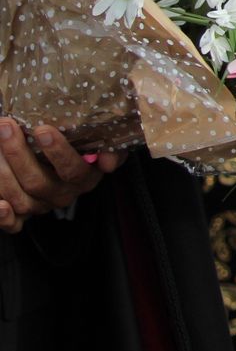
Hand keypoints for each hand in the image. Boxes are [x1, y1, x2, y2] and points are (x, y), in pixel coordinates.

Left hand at [0, 118, 123, 232]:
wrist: (56, 158)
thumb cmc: (78, 143)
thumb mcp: (100, 140)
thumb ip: (110, 148)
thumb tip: (108, 162)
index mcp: (84, 178)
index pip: (73, 169)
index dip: (58, 153)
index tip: (42, 130)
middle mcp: (63, 194)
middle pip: (38, 182)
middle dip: (19, 153)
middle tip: (7, 126)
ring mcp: (42, 206)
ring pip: (21, 199)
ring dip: (3, 173)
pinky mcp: (23, 217)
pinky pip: (13, 224)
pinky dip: (3, 216)